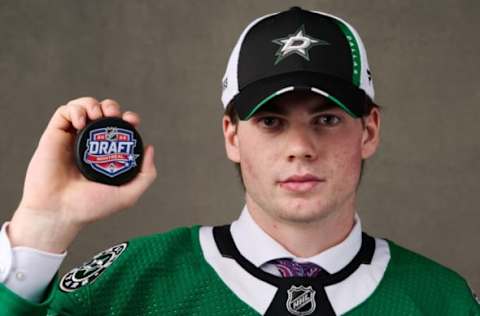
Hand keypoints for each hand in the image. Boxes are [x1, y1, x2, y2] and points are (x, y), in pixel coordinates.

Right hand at [8, 97, 156, 252]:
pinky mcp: (54, 135)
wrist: (60, 211)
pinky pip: (64, 111)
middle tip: (114, 116)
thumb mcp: (128, 195)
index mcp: (107, 154)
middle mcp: (90, 144)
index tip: (132, 121)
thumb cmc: (91, 207)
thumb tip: (150, 147)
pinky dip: (75, 108)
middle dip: (112, 107)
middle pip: (103, 112)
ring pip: (84, 106)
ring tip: (97, 116)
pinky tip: (80, 122)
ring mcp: (72, 138)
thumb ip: (146, 174)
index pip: (120, 128)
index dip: (128, 118)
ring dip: (93, 104)